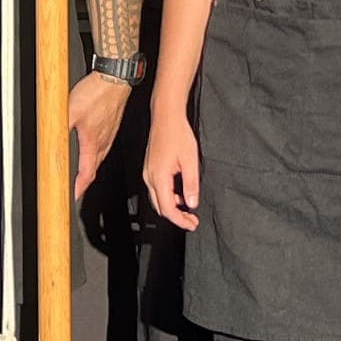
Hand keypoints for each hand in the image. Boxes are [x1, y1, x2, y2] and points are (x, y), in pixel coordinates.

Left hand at [68, 71, 131, 199]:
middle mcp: (104, 140)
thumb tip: (48, 140)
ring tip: (83, 170)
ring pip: (100, 156)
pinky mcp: (113, 122)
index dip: (79, 187)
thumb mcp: (69, 111)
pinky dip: (97, 151)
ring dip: (91, 166)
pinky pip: (104, 143)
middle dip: (85, 179)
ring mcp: (110, 132)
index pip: (87, 173)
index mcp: (94, 143)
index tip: (73, 196)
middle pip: (95, 167)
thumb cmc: (97, 92)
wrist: (116, 77)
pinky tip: (92, 143)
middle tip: (77, 187)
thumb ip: (57, 127)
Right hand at [143, 111, 199, 230]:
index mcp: (159, 177)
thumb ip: (191, 184)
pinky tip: (180, 194)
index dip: (180, 220)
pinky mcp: (150, 168)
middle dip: (176, 217)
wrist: (166, 116)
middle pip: (160, 207)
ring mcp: (148, 172)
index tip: (192, 224)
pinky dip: (167, 197)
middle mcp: (149, 177)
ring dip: (172, 207)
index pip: (168, 209)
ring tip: (188, 210)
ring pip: (157, 199)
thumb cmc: (178, 134)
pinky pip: (156, 189)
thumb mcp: (190, 160)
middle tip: (192, 220)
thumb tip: (192, 203)